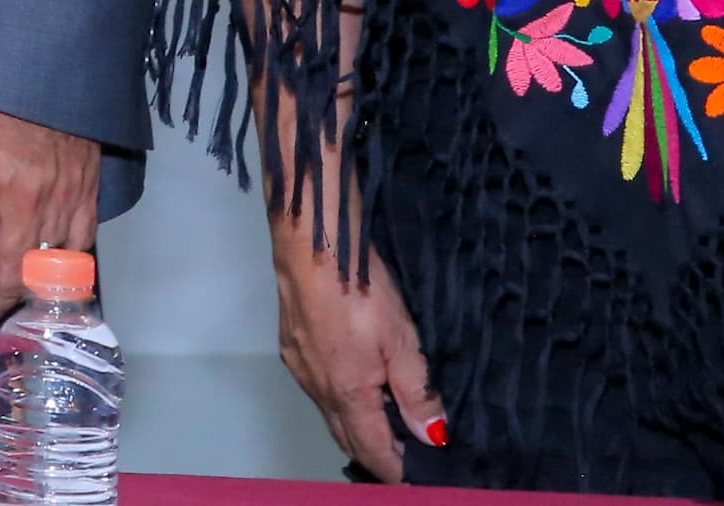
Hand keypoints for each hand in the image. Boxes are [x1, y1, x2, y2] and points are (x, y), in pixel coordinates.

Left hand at [0, 95, 100, 335]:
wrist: (43, 65)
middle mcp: (23, 203)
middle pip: (6, 274)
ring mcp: (60, 201)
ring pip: (43, 269)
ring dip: (22, 298)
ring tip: (5, 311)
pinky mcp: (86, 195)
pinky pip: (80, 247)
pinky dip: (67, 273)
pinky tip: (52, 285)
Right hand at [270, 213, 444, 482]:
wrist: (311, 245)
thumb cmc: (361, 289)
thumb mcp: (402, 340)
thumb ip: (418, 392)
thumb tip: (432, 436)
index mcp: (348, 394)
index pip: (374, 451)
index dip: (397, 470)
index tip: (418, 478)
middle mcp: (319, 390)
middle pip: (349, 438)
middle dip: (377, 454)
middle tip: (406, 459)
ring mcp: (300, 369)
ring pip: (332, 415)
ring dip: (358, 427)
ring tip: (387, 425)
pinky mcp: (290, 348)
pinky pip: (319, 390)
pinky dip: (341, 401)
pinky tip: (355, 385)